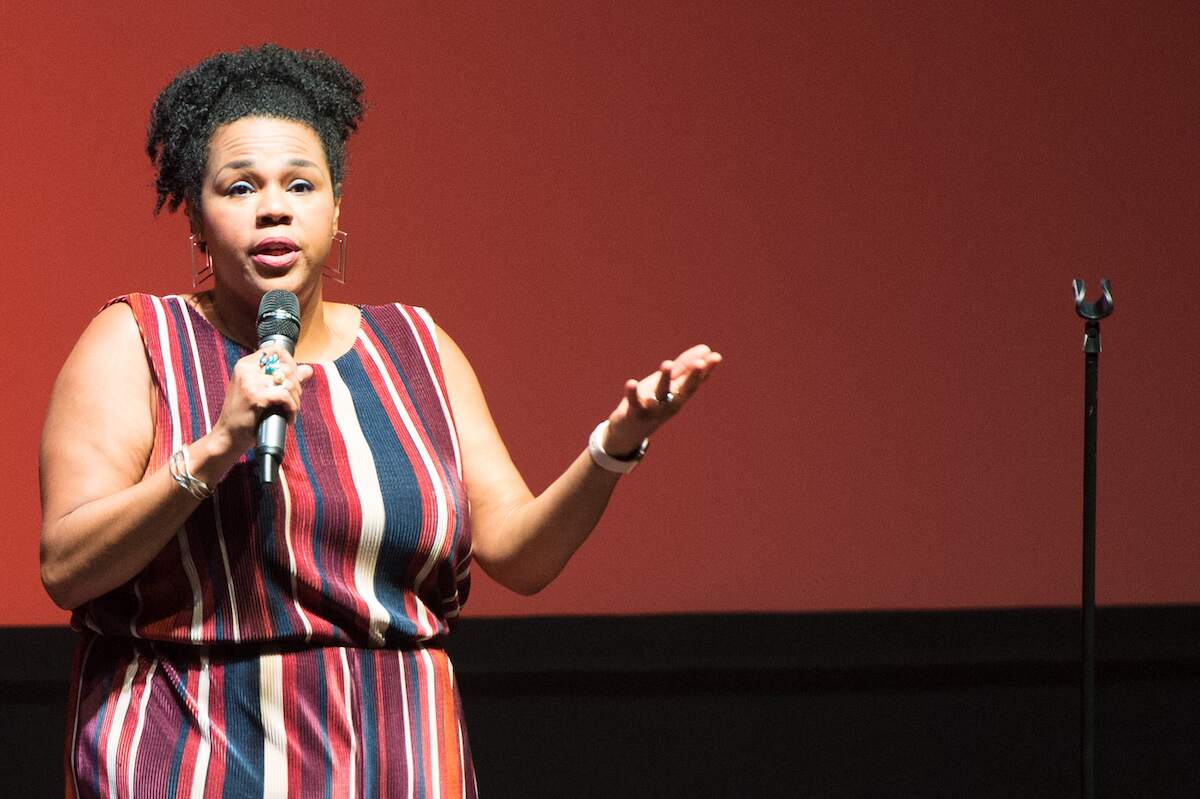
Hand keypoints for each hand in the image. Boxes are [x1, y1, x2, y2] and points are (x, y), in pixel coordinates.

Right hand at [209, 344, 313, 456]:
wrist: (227, 436)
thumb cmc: (244, 415)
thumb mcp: (260, 392)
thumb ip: (282, 379)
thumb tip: (308, 370)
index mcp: (245, 365)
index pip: (276, 350)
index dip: (291, 362)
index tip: (293, 379)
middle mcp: (246, 370)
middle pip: (286, 368)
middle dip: (297, 386)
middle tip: (293, 401)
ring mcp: (250, 382)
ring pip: (289, 383)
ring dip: (296, 399)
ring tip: (291, 411)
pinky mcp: (256, 396)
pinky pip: (286, 396)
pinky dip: (292, 409)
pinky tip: (289, 418)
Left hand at [602, 344, 722, 454]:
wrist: (630, 432)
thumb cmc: (653, 402)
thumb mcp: (669, 384)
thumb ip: (685, 367)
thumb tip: (706, 348)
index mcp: (679, 396)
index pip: (695, 382)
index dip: (706, 370)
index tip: (716, 357)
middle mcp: (670, 404)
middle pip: (683, 390)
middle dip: (692, 377)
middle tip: (699, 363)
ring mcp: (653, 410)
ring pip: (660, 395)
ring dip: (664, 380)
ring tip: (667, 363)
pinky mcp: (634, 413)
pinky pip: (634, 402)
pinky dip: (632, 393)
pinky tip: (631, 382)